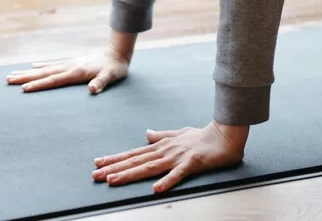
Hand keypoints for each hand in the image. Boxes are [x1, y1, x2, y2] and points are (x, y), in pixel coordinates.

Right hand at [6, 46, 130, 94]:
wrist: (117, 52)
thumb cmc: (115, 68)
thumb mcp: (112, 76)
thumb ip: (102, 83)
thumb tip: (92, 90)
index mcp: (77, 72)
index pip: (54, 80)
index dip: (39, 85)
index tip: (24, 89)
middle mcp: (69, 66)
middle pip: (43, 73)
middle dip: (25, 77)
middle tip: (7, 80)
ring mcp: (69, 63)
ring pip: (44, 68)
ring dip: (28, 72)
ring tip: (13, 74)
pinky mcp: (71, 62)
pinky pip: (52, 64)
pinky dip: (41, 65)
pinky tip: (32, 66)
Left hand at [92, 121, 248, 192]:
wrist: (225, 134)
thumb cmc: (202, 136)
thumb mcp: (178, 134)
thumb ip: (161, 135)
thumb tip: (146, 134)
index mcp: (162, 146)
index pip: (134, 153)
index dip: (116, 159)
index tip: (98, 163)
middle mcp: (166, 151)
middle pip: (136, 161)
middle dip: (115, 168)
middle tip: (95, 175)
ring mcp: (178, 157)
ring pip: (150, 167)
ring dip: (130, 174)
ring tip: (113, 181)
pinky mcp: (192, 163)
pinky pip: (178, 174)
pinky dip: (167, 181)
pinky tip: (156, 189)